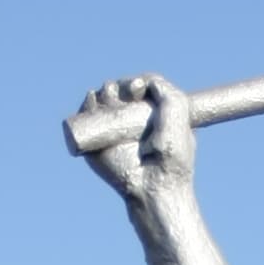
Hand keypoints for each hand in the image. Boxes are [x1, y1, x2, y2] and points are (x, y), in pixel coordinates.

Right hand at [75, 73, 194, 221]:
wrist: (154, 183)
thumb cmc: (172, 154)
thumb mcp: (179, 115)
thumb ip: (166, 90)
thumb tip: (142, 81)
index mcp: (151, 112)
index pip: (137, 85)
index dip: (135, 82)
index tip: (138, 89)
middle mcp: (130, 119)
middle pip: (117, 87)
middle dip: (119, 86)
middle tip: (127, 98)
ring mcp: (111, 129)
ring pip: (100, 96)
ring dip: (105, 93)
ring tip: (115, 106)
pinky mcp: (94, 140)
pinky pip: (84, 115)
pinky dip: (87, 105)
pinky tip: (96, 106)